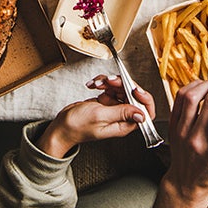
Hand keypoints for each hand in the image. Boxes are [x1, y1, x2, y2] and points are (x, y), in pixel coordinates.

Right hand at [37, 75, 157, 157]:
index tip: (134, 89)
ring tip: (99, 83)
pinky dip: (103, 83)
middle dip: (123, 84)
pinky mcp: (105, 102)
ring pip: (121, 89)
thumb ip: (121, 113)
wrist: (61, 126)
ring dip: (110, 82)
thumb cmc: (77, 126)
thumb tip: (142, 114)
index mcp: (124, 124)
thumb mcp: (100, 116)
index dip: (143, 98)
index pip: (145, 111)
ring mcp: (113, 108)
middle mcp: (121, 117)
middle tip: (111, 81)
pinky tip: (94, 85)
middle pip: (133, 95)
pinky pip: (110, 88)